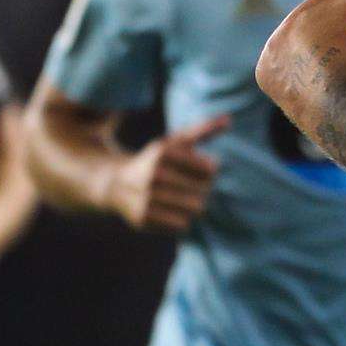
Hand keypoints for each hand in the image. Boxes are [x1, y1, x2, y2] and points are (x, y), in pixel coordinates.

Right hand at [102, 115, 230, 232]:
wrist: (116, 184)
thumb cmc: (155, 161)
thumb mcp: (175, 142)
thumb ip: (203, 130)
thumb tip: (229, 120)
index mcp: (164, 153)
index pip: (210, 170)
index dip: (210, 171)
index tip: (201, 169)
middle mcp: (154, 175)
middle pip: (204, 191)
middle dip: (202, 189)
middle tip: (190, 186)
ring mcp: (147, 198)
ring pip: (195, 210)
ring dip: (194, 206)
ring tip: (182, 198)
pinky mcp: (143, 219)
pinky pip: (182, 225)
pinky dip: (182, 220)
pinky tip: (171, 210)